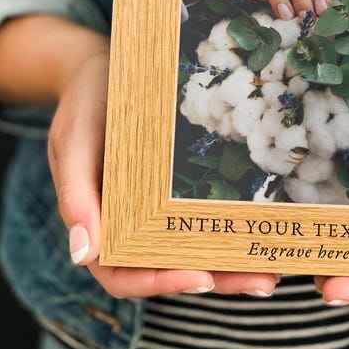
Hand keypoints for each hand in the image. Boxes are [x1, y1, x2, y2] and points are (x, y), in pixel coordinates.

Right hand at [47, 37, 278, 298]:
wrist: (103, 68)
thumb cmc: (84, 103)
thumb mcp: (75, 139)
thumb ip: (75, 194)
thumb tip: (81, 253)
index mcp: (98, 224)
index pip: (125, 273)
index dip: (161, 281)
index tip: (202, 277)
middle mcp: (130, 224)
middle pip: (170, 266)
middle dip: (216, 278)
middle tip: (262, 280)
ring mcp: (157, 206)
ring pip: (192, 247)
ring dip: (231, 263)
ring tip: (273, 267)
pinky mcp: (180, 186)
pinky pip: (203, 213)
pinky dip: (230, 225)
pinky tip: (264, 225)